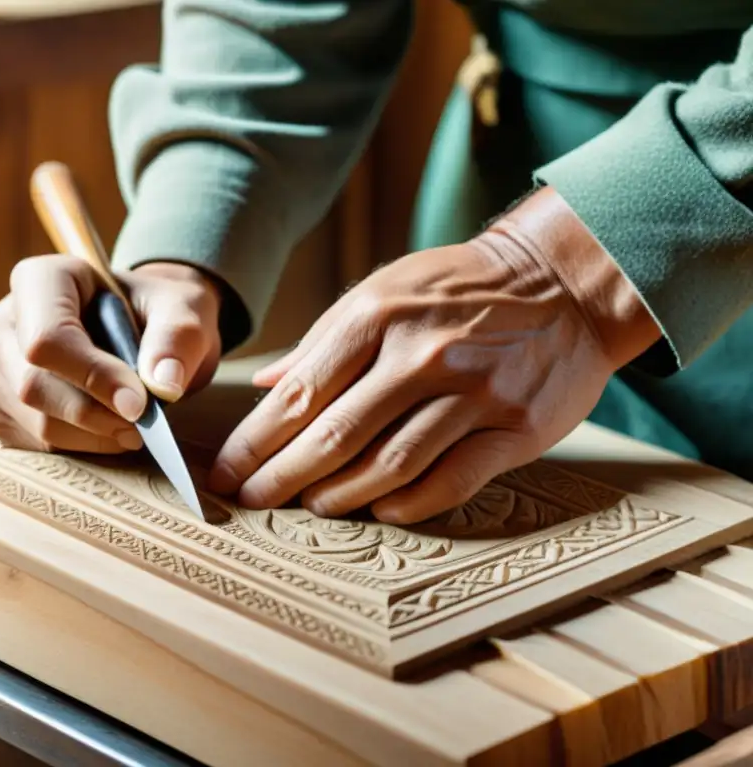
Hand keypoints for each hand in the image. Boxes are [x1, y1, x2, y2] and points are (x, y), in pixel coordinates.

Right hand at [0, 258, 221, 453]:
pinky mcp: (1, 408)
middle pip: (34, 385)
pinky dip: (80, 448)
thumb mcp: (184, 310)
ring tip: (134, 427)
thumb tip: (163, 385)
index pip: (48, 338)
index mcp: (42, 279)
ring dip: (92, 436)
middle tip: (145, 424)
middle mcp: (6, 320)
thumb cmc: (159, 313)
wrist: (145, 332)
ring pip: (34, 421)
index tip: (140, 405)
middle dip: (96, 415)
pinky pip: (33, 444)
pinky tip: (109, 430)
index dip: (92, 376)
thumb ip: (177, 338)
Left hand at [207, 187, 660, 523]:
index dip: (256, 441)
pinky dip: (410, 503)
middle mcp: (422, 354)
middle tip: (252, 501)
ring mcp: (473, 392)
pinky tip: (381, 510)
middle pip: (335, 435)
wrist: (565, 282)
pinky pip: (452, 480)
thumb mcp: (385, 290)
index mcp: (377, 315)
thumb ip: (323, 341)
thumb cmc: (460, 289)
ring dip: (340, 495)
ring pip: (390, 464)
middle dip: (282, 477)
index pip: (300, 393)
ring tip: (312, 505)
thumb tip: (264, 384)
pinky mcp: (515, 427)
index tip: (227, 471)